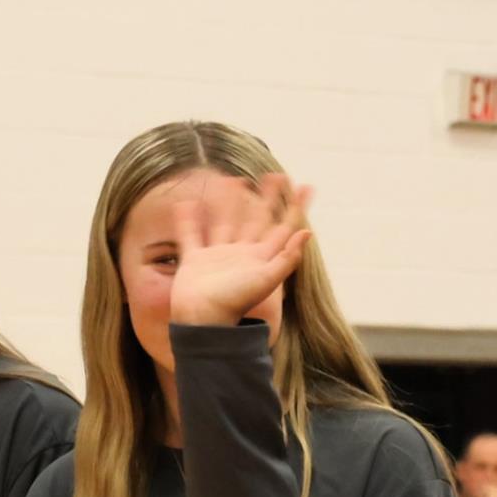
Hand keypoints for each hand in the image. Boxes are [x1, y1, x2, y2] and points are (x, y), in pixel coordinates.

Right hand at [170, 173, 313, 327]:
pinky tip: (187, 203)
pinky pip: (191, 235)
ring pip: (226, 222)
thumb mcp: (267, 279)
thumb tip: (308, 232)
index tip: (304, 186)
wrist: (203, 322)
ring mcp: (218, 257)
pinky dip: (188, 220)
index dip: (295, 207)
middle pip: (257, 220)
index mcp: (261, 258)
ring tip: (234, 180)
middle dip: (266, 198)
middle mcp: (241, 255)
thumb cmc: (235, 302)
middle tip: (274, 175)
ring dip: (230, 202)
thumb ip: (287, 257)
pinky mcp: (195, 261)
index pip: (283, 227)